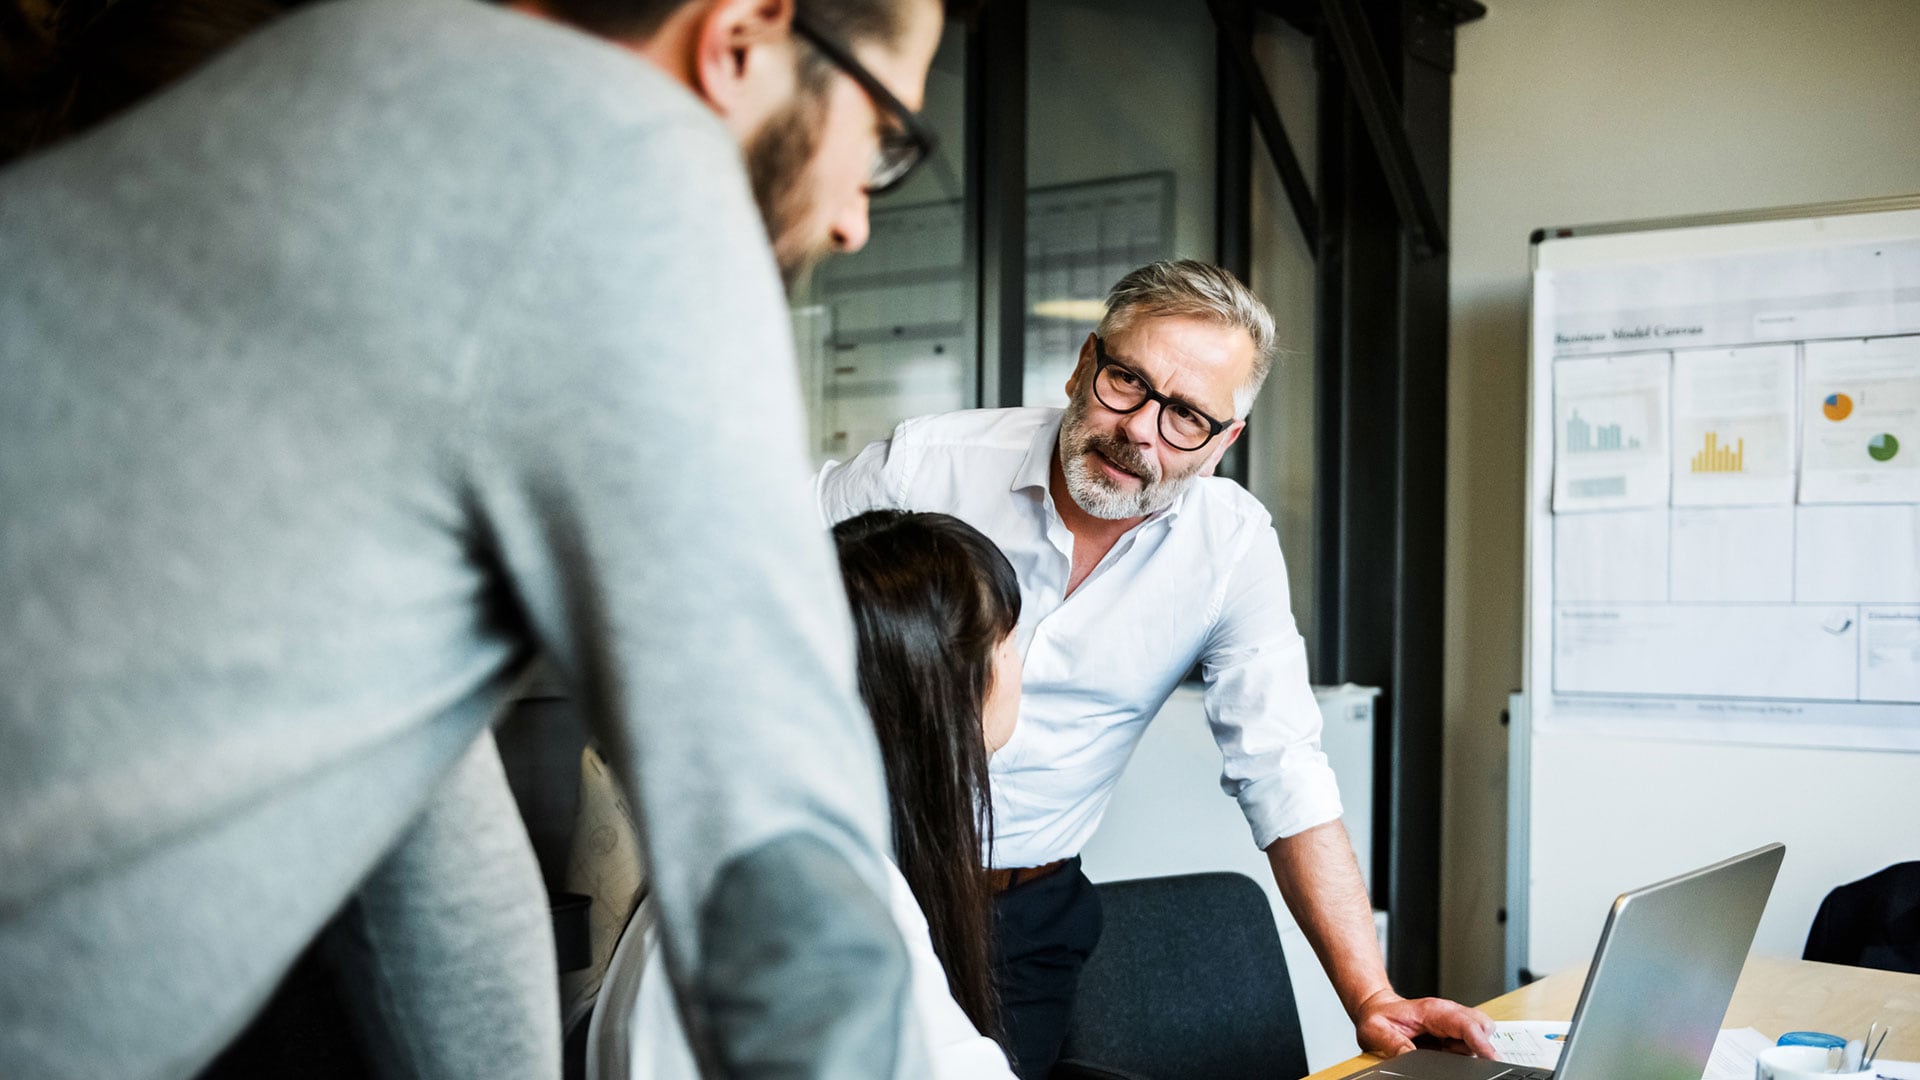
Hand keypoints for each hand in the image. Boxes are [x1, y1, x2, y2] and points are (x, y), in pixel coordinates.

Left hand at [1352, 988, 1497, 1059]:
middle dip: (1480, 1045)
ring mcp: (1453, 1023)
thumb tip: (1410, 1059)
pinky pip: (1470, 1044)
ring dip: (1470, 1050)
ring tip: (1443, 1053)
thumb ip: (1396, 1045)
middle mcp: (1449, 1014)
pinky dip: (1464, 1052)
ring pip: (1479, 1036)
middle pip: (1482, 1027)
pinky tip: (1444, 1054)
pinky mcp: (1453, 1033)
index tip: (1491, 1057)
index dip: (1481, 1041)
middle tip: (1457, 1056)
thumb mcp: (1378, 1031)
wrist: (1377, 1009)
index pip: (1467, 1024)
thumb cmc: (1379, 1017)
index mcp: (1434, 1011)